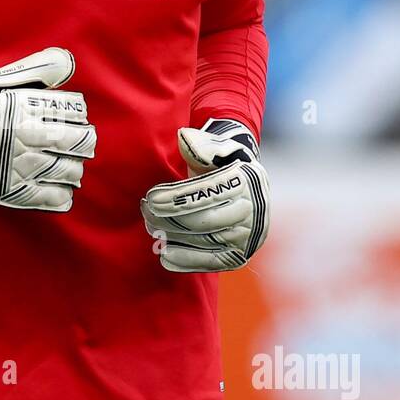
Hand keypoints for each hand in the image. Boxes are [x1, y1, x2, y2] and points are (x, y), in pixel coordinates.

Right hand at [0, 47, 95, 210]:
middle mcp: (23, 136)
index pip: (72, 112)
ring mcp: (18, 166)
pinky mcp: (12, 192)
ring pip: (68, 170)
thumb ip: (35, 71)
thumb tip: (67, 62)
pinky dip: (63, 193)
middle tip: (82, 143)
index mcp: (23, 107)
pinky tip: (62, 187)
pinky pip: (52, 197)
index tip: (75, 118)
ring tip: (70, 166)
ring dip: (74, 167)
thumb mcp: (0, 83)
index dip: (79, 116)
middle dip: (84, 142)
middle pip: (77, 142)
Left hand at [140, 118, 268, 271]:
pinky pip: (211, 263)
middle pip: (203, 220)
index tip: (150, 198)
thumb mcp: (213, 148)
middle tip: (146, 213)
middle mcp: (253, 210)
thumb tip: (184, 137)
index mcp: (246, 180)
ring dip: (173, 237)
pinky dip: (186, 261)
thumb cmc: (218, 164)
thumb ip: (199, 144)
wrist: (241, 187)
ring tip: (152, 228)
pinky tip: (165, 255)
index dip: (175, 197)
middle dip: (169, 218)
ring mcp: (248, 236)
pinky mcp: (239, 256)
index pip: (205, 192)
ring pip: (204, 242)